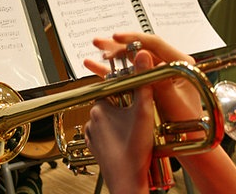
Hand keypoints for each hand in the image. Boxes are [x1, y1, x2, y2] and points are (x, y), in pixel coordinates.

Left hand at [83, 66, 153, 193]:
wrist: (127, 181)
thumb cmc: (134, 150)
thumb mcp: (143, 111)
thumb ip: (143, 81)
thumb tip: (142, 55)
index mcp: (100, 106)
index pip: (114, 87)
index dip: (129, 90)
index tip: (139, 96)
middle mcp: (92, 119)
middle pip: (112, 102)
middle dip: (126, 105)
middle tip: (139, 116)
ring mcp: (92, 134)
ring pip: (109, 118)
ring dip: (121, 120)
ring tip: (135, 129)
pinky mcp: (95, 147)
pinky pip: (106, 133)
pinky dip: (116, 134)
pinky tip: (128, 139)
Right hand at [84, 32, 201, 122]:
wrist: (189, 141)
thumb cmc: (188, 123)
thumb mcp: (174, 102)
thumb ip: (160, 80)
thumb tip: (144, 57)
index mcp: (181, 63)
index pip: (155, 44)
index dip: (133, 38)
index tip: (116, 37)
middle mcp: (167, 65)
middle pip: (139, 49)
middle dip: (117, 45)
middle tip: (99, 42)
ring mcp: (154, 75)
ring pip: (130, 60)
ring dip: (112, 54)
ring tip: (96, 47)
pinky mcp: (144, 85)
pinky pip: (125, 75)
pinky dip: (110, 71)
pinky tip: (94, 65)